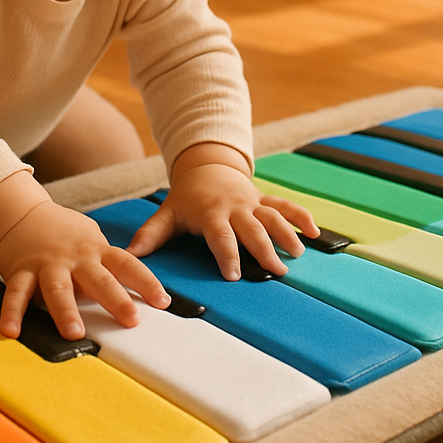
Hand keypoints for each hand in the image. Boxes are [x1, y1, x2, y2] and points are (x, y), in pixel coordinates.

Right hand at [0, 200, 170, 340]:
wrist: (21, 214)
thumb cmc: (64, 233)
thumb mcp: (92, 241)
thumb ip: (109, 265)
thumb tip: (138, 293)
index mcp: (96, 251)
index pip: (127, 265)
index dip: (146, 282)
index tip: (162, 301)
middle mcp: (74, 258)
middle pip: (98, 279)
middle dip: (116, 299)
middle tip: (131, 320)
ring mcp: (47, 264)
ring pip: (58, 288)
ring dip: (66, 311)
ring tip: (74, 333)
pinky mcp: (20, 272)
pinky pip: (16, 294)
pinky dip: (12, 313)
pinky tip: (11, 331)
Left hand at [126, 158, 318, 279]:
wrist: (205, 167)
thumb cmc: (185, 199)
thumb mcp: (166, 214)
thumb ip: (150, 236)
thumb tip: (126, 255)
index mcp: (211, 213)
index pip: (220, 236)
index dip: (227, 254)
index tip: (233, 275)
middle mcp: (235, 207)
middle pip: (252, 229)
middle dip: (263, 250)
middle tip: (275, 272)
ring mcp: (252, 202)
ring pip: (273, 217)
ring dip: (286, 234)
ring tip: (296, 255)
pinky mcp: (264, 200)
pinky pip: (286, 206)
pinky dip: (301, 217)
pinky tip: (315, 232)